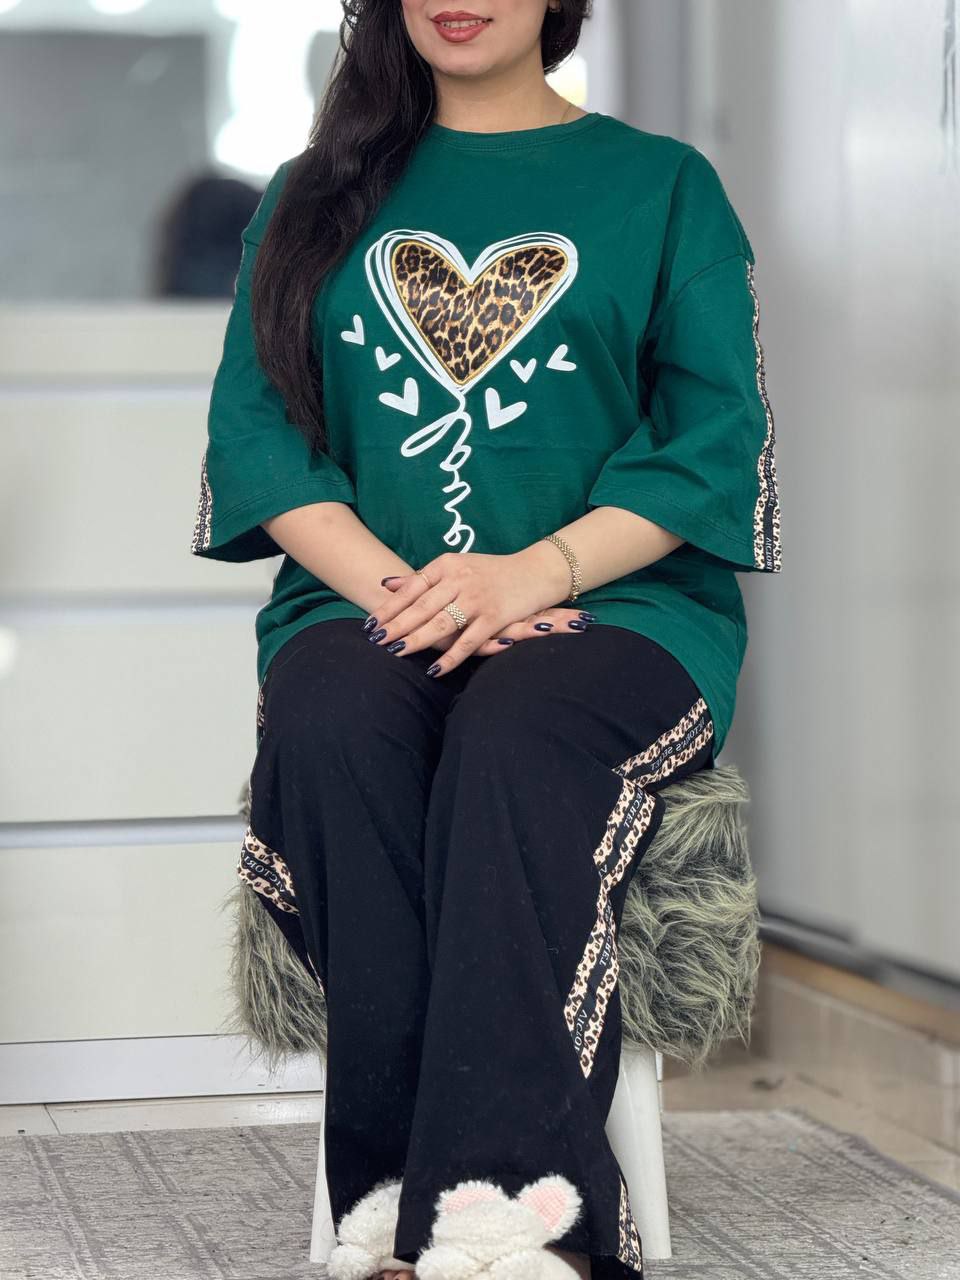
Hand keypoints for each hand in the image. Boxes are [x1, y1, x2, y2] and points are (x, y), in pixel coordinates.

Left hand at [360, 548, 593, 674]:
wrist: (537, 570)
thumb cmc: (492, 571)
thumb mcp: (456, 566)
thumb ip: (422, 577)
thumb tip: (386, 584)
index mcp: (448, 565)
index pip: (412, 587)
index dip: (390, 607)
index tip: (371, 622)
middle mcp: (460, 580)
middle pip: (422, 606)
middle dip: (397, 624)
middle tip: (375, 639)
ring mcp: (478, 599)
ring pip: (441, 623)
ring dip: (417, 639)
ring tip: (396, 652)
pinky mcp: (495, 617)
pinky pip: (468, 642)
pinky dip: (451, 657)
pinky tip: (434, 669)